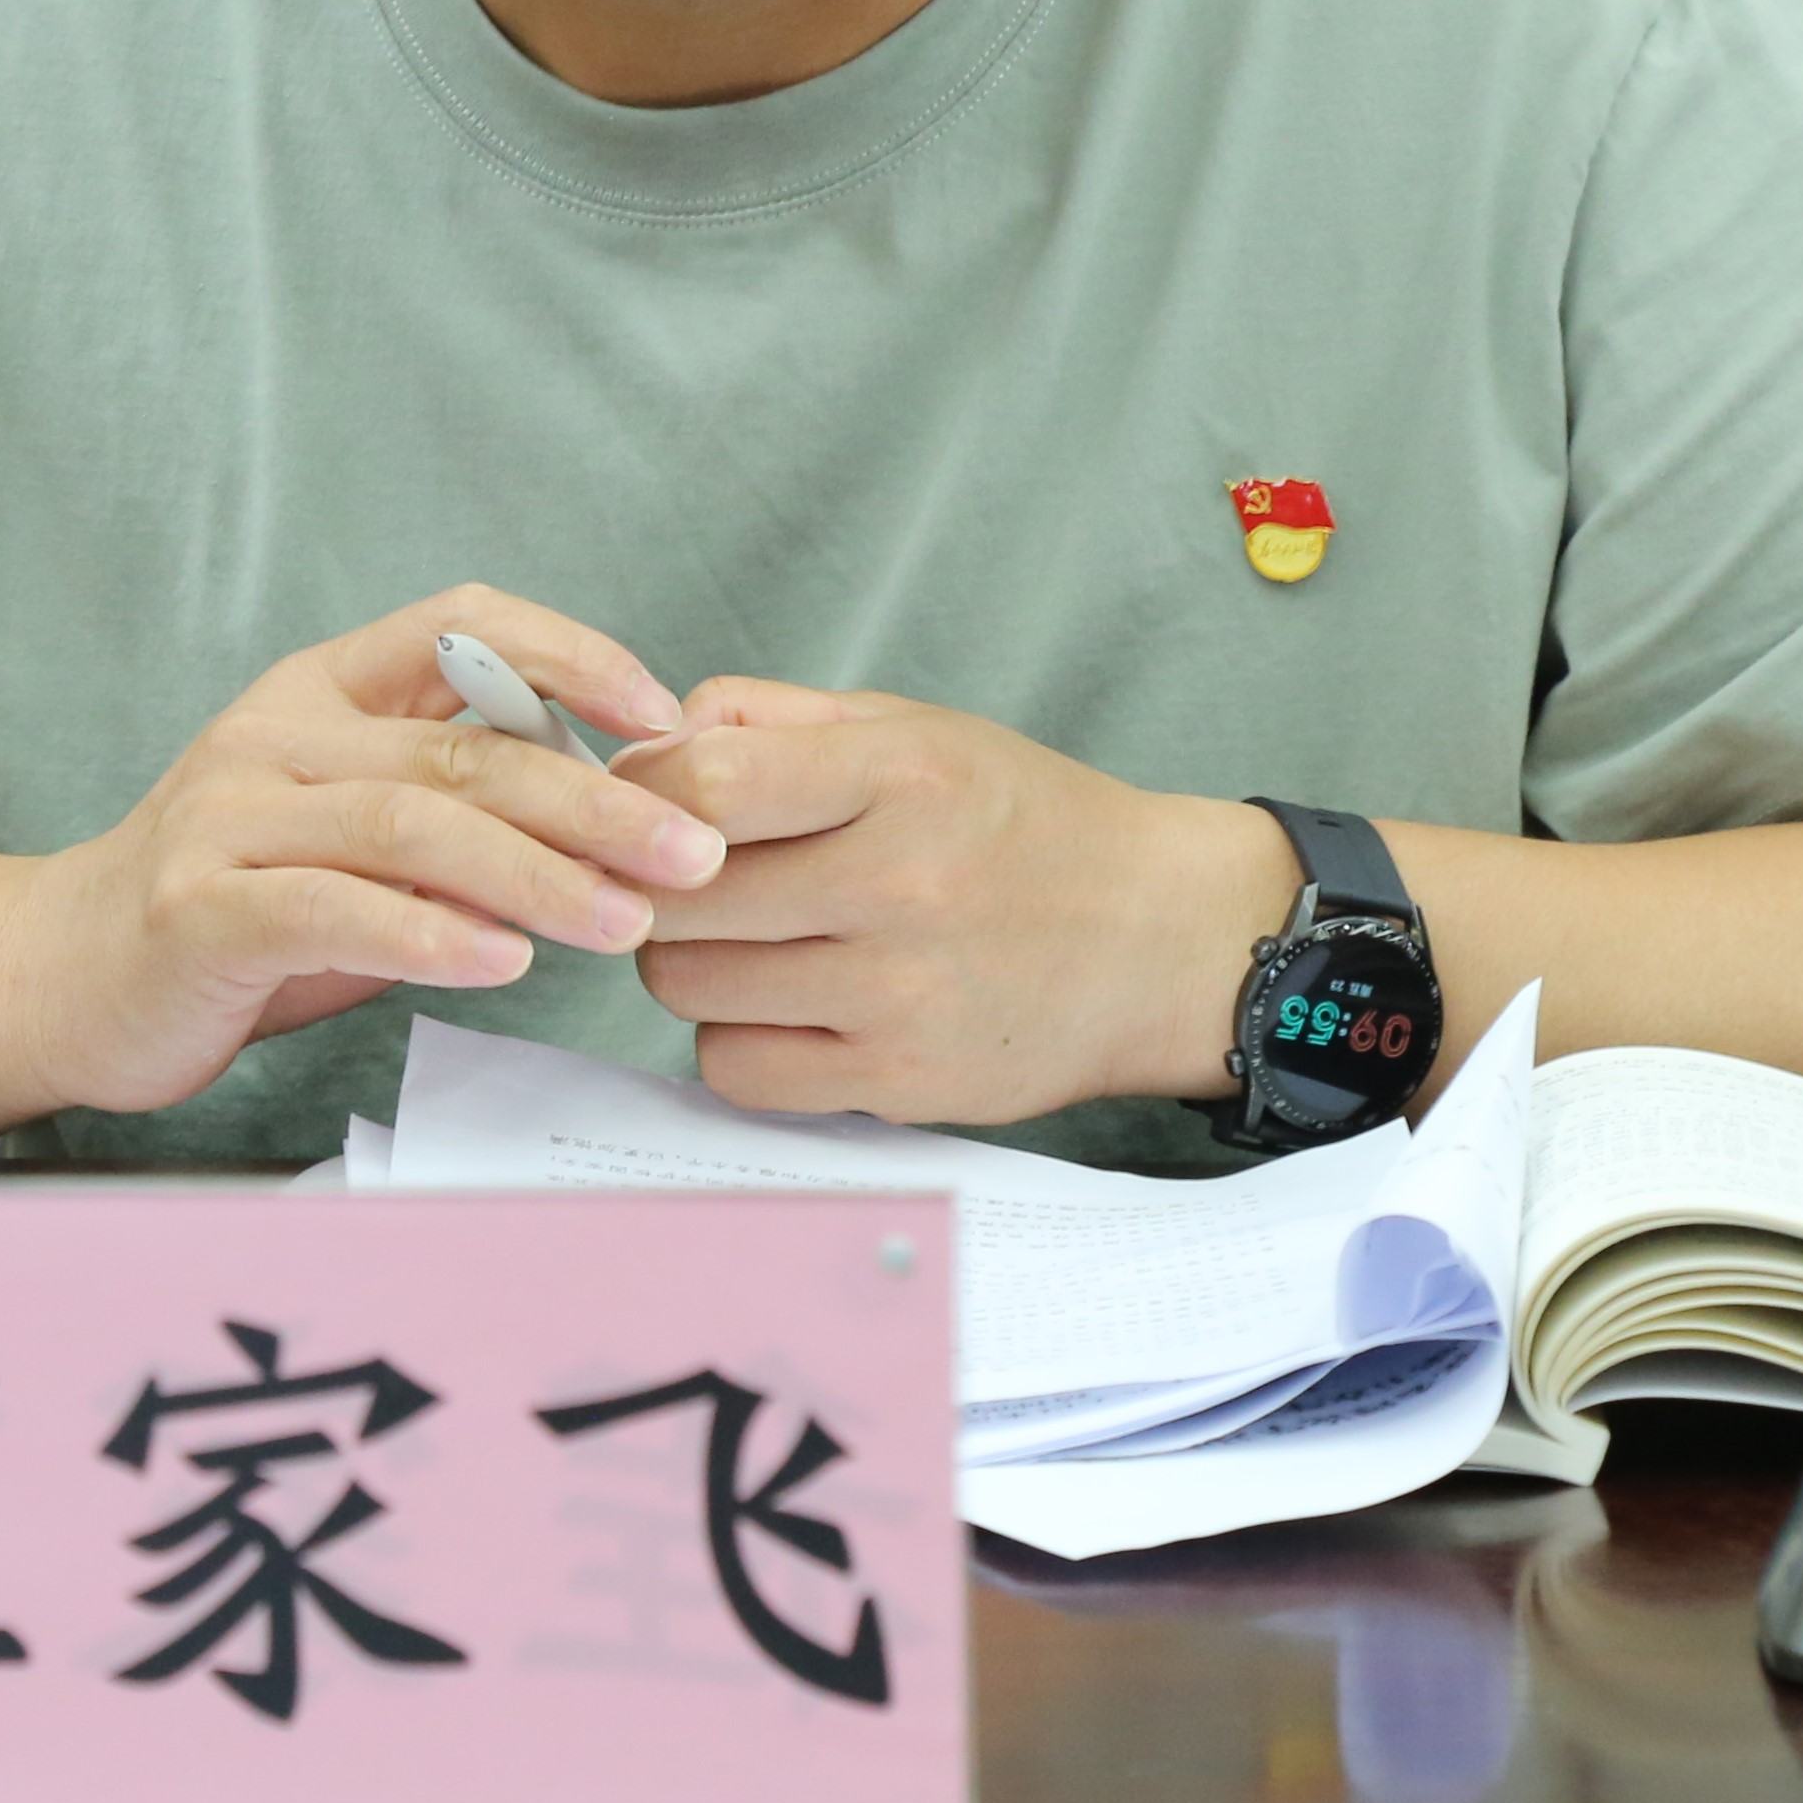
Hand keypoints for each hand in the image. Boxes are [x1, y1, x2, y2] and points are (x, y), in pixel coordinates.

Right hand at [0, 589, 723, 1119]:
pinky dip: (427, 934)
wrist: (57, 974)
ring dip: (534, 874)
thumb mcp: (354, 839)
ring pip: (409, 823)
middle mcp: (274, 732)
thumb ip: (458, 819)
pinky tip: (503, 960)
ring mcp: (227, 815)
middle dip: (594, 801)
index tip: (664, 715)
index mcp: (321, 690)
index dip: (570, 653)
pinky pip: (331, 909)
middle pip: (461, 746)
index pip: (460, 621)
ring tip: (623, 919)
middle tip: (693, 854)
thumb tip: (618, 822)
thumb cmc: (236, 907)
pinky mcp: (197, 909)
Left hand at [614, 682, 1296, 1122]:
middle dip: (659, 884)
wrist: (1157, 939)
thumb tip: (646, 747)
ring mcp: (901, 995)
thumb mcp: (914, 729)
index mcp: (903, 775)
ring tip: (755, 940)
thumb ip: (772, 718)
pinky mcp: (902, 1084)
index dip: (645, 796)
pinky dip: (737, 1040)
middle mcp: (902, 884)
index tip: (656, 807)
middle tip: (697, 880)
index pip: (704, 785)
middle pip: (675, 896)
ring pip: (688, 985)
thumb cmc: (1025, 825)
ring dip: (696, 961)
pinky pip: (736, 1070)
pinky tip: (787, 1008)